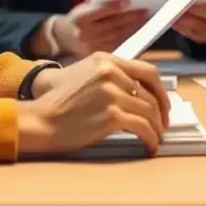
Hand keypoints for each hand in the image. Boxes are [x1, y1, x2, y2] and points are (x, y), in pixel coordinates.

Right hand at [18, 52, 170, 155]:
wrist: (42, 120)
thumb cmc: (59, 102)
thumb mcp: (85, 74)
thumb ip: (111, 75)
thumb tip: (138, 90)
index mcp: (106, 59)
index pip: (146, 71)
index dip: (159, 89)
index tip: (162, 103)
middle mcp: (111, 71)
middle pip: (151, 91)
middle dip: (161, 110)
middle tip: (163, 123)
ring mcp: (112, 92)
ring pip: (149, 110)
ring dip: (156, 127)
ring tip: (156, 137)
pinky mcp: (111, 114)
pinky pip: (142, 126)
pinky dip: (150, 137)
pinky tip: (149, 145)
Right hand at [51, 0, 149, 56]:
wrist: (63, 38)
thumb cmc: (78, 18)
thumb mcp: (82, 6)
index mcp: (80, 18)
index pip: (98, 11)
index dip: (113, 6)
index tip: (128, 2)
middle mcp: (84, 33)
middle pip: (111, 24)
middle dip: (130, 18)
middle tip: (145, 11)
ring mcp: (91, 46)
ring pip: (116, 36)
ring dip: (132, 27)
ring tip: (145, 19)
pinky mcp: (97, 55)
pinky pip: (116, 45)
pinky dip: (128, 37)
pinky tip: (138, 31)